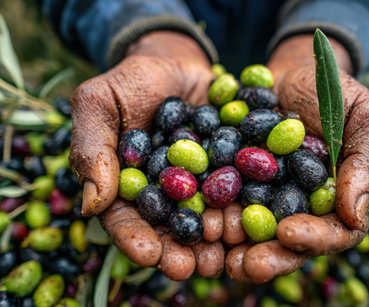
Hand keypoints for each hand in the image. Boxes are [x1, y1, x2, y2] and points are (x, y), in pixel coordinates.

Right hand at [70, 31, 225, 276]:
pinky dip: (248, 204)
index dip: (135, 238)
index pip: (126, 218)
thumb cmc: (131, 81)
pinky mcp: (231, 168)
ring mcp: (202, 182)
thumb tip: (92, 204)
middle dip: (179, 250)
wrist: (177, 63)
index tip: (148, 255)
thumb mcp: (100, 103)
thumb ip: (92, 148)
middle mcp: (167, 192)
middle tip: (190, 268)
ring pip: (208, 216)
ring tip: (224, 257)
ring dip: (215, 239)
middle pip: (170, 227)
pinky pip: (241, 188)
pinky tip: (256, 221)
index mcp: (129, 185)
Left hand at [225, 35, 368, 283]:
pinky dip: (206, 216)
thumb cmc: (332, 92)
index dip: (313, 238)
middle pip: (287, 244)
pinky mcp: (232, 183)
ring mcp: (262, 198)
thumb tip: (354, 215)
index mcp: (333, 200)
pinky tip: (192, 223)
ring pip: (251, 233)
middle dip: (270, 257)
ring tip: (216, 256)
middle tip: (249, 265)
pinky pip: (220, 204)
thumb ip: (368, 161)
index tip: (290, 234)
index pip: (332, 232)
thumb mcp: (364, 115)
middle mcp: (297, 207)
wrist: (287, 73)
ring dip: (233, 248)